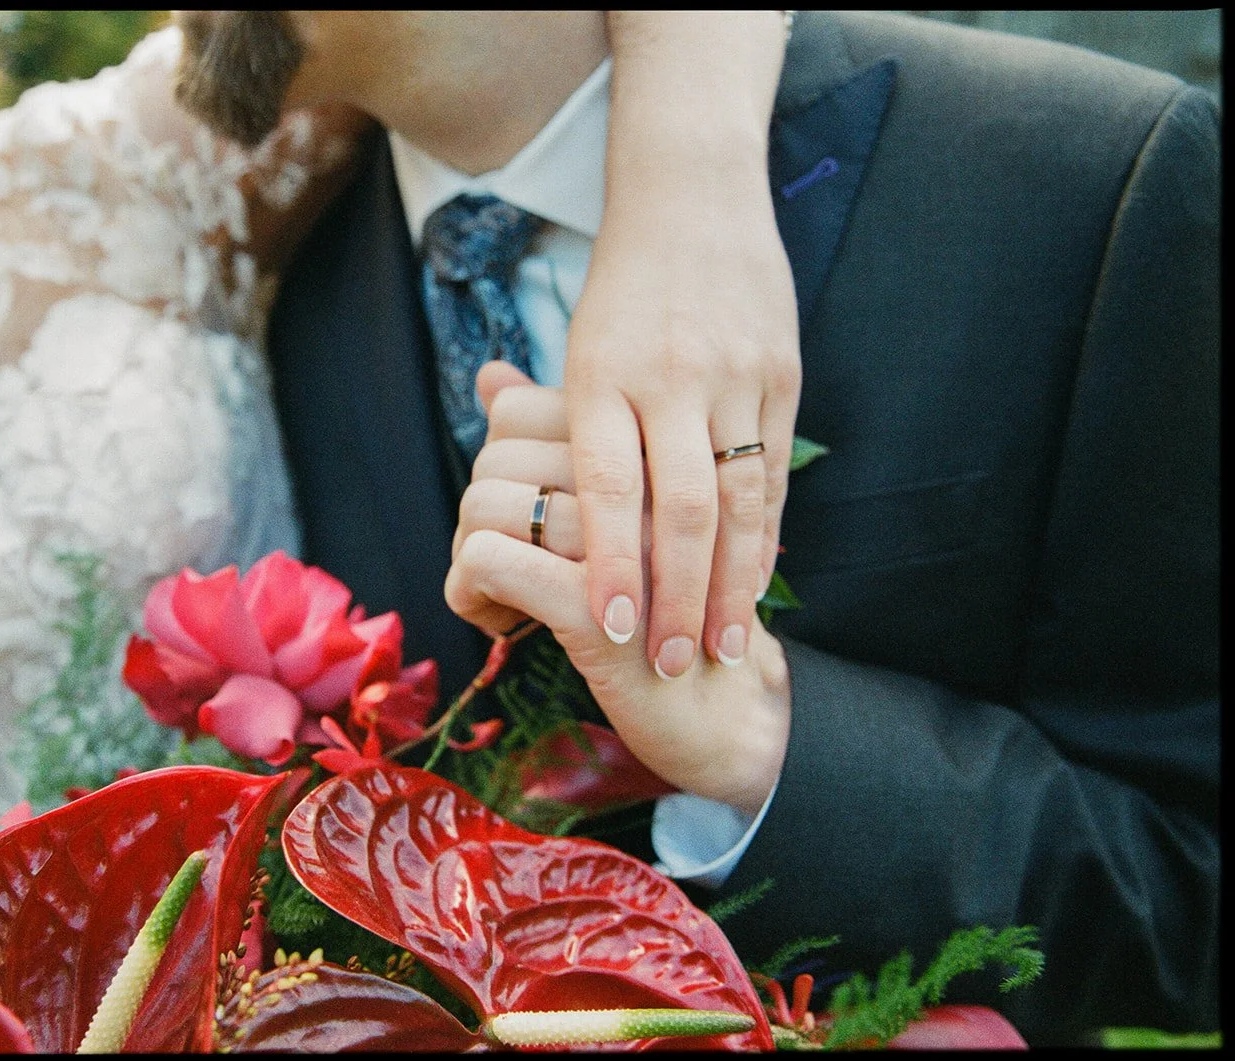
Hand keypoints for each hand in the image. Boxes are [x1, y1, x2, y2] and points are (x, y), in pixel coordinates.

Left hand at [451, 363, 789, 815]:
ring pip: (485, 502)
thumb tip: (492, 376)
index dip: (496, 456)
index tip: (515, 512)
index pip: (518, 410)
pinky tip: (498, 623)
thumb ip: (556, 434)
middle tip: (494, 564)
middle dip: (477, 513)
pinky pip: (488, 561)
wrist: (730, 713)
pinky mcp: (600, 604)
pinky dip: (471, 593)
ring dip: (470, 556)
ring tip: (498, 599)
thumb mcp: (621, 505)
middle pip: (496, 454)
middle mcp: (638, 475)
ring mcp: (625, 535)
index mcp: (649, 442)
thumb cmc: (674, 599)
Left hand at [573, 10, 799, 674]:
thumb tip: (503, 431)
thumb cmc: (625, 287)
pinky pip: (774, 473)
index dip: (614, 568)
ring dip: (730, 583)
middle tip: (673, 662)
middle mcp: (667, 377)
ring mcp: (731, 375)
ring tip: (722, 643)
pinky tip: (755, 581)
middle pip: (678, 509)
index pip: (608, 490)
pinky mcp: (780, 374)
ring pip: (735, 500)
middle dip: (679, 597)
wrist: (695, 195)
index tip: (618, 632)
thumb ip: (552, 408)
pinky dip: (764, 536)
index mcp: (603, 375)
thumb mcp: (579, 345)